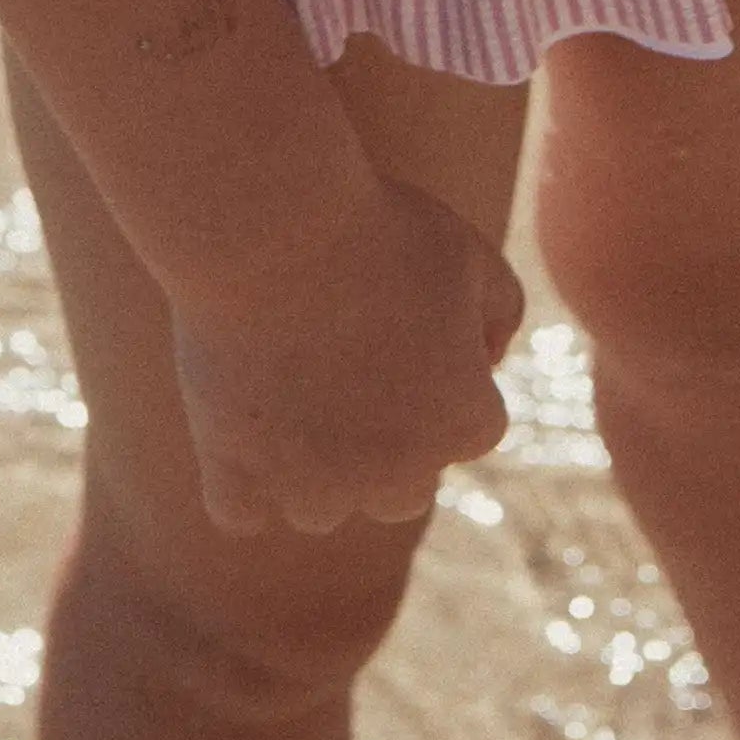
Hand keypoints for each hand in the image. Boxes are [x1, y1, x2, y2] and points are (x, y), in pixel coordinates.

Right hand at [171, 175, 523, 537]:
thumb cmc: (378, 231)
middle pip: (400, 488)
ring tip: (288, 385)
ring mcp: (312, 487)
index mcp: (464, 425)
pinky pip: (239, 513)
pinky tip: (236, 425)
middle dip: (383, 442)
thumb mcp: (469, 252)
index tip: (401, 319)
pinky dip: (237, 482)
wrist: (275, 226)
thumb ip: (503, 309)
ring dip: (311, 467)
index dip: (441, 372)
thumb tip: (489, 357)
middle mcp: (397, 479)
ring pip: (320, 508)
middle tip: (346, 362)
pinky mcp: (236, 477)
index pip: (469, 424)